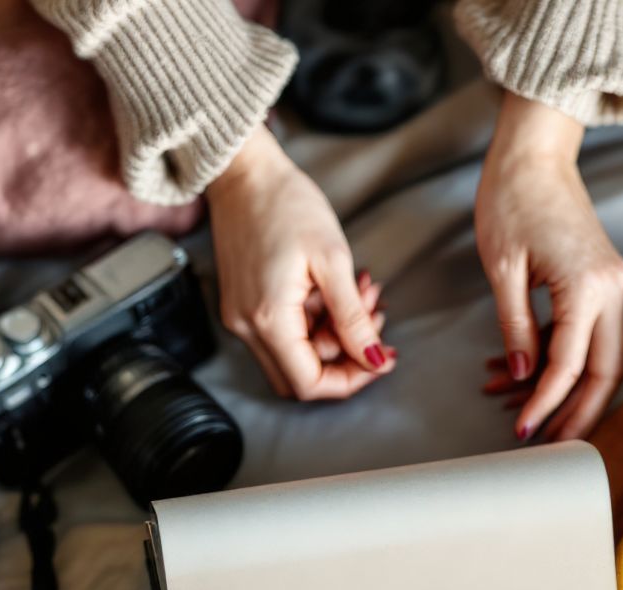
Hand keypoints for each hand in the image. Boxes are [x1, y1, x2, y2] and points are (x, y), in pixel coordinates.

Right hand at [207, 126, 393, 400]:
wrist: (245, 172)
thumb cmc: (285, 203)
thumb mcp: (333, 259)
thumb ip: (352, 317)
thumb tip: (373, 358)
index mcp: (268, 319)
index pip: (310, 384)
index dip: (352, 379)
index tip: (381, 357)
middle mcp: (246, 326)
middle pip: (301, 376)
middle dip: (345, 357)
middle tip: (373, 319)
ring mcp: (241, 316)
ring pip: (295, 354)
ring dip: (334, 334)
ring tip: (361, 290)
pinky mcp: (243, 303)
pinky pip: (282, 331)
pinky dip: (315, 319)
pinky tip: (336, 288)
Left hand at [475, 92, 622, 441]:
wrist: (534, 154)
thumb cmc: (512, 199)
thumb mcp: (502, 268)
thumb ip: (517, 325)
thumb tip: (525, 374)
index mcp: (589, 285)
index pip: (571, 365)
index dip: (546, 403)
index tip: (522, 431)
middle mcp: (614, 288)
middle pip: (608, 371)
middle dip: (579, 414)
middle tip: (548, 447)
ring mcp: (614, 285)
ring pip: (604, 357)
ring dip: (568, 389)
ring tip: (523, 411)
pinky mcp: (603, 281)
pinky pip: (590, 333)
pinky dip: (561, 358)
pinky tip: (518, 370)